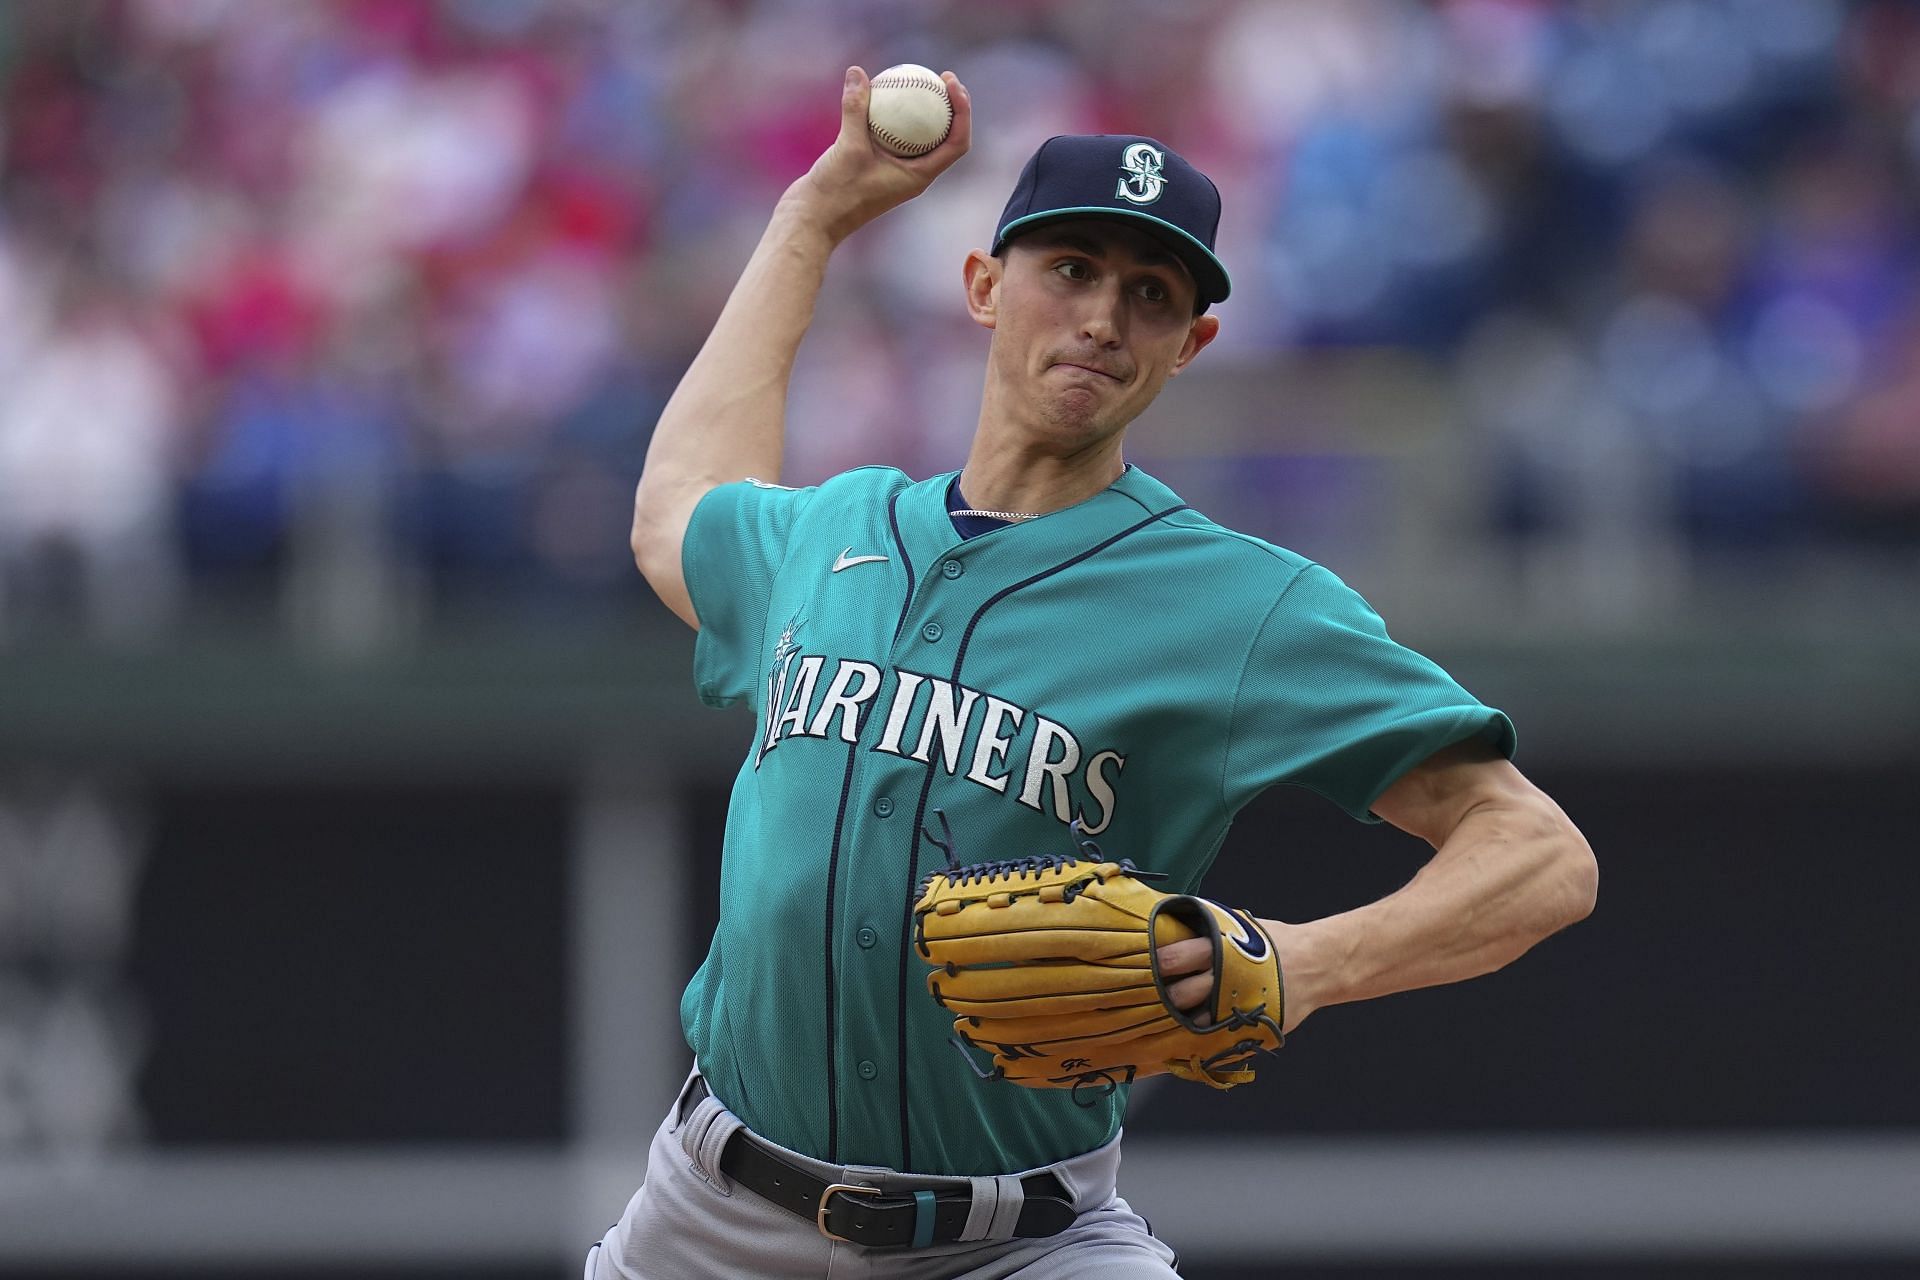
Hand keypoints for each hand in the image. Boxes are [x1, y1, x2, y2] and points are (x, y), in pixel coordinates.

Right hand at [787, 66, 971, 243]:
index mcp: (919, 176)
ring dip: (924, 110)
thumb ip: (855, 109)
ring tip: (917, 80)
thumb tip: (857, 72)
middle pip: (945, 138)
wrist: (812, 219)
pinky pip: (893, 135)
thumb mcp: (847, 148)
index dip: (963, 112)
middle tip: (943, 77)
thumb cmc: (835, 194)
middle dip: (951, 107)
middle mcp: (913, 174)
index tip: (952, 84)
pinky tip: (881, 93)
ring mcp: (895, 170)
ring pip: (919, 137)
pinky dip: (893, 115)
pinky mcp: (877, 165)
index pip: (956, 143)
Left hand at [1157, 917, 1317, 1034]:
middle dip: (1163, 994)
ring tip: (1165, 1013)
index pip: (1181, 956)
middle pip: (1183, 992)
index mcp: (1224, 950)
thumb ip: (1210, 929)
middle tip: (1150, 992)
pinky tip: (1186, 1032)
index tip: (1145, 962)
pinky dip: (1200, 1036)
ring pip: (1195, 1019)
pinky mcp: (1248, 1027)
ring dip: (1178, 1018)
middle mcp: (1228, 980)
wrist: (1317, 966)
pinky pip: (1216, 1038)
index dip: (1160, 961)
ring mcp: (1238, 1008)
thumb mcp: (1241, 926)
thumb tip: (1173, 925)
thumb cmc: (1275, 943)